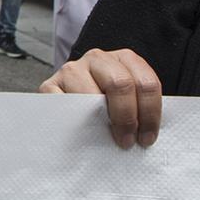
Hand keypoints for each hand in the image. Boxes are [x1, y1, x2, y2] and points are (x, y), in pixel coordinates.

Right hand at [38, 48, 162, 149]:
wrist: (72, 98)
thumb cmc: (105, 104)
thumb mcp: (128, 98)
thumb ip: (139, 106)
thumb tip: (146, 135)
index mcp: (123, 59)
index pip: (145, 83)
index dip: (150, 113)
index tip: (146, 137)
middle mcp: (97, 58)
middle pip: (121, 84)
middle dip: (127, 118)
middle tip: (127, 141)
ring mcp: (71, 70)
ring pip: (91, 95)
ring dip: (100, 122)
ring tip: (105, 138)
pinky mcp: (49, 85)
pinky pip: (64, 106)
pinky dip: (74, 122)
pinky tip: (82, 132)